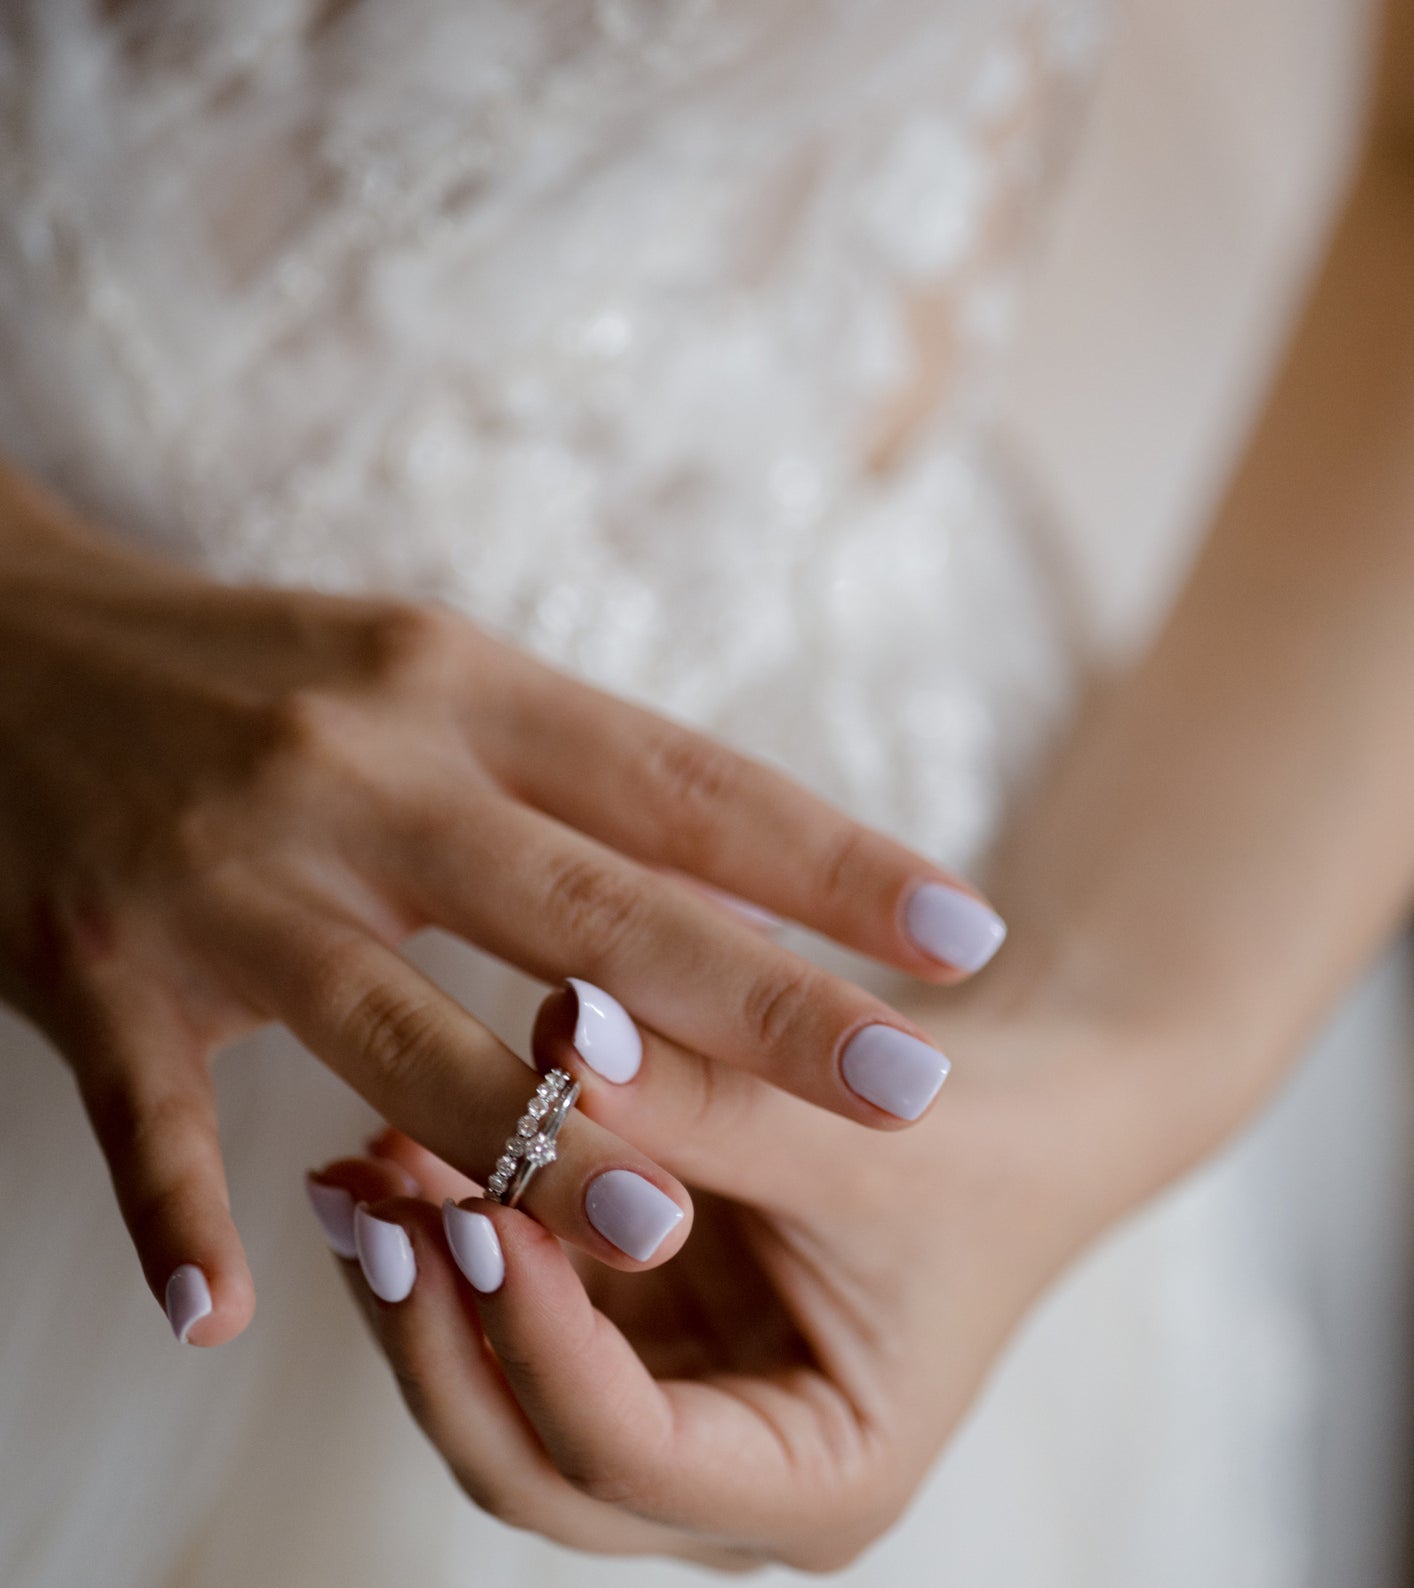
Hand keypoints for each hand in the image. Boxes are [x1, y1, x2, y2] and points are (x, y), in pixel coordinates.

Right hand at [0, 463, 1006, 1344]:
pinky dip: (184, 1219)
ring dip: (532, 1142)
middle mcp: (359, 775)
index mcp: (457, 687)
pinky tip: (237, 1317)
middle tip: (914, 1085)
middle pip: (589, 910)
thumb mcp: (424, 672)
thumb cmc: (259, 669)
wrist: (7, 640)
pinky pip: (147, 1116)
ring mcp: (225, 878)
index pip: (678, 781)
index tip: (964, 931)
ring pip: (398, 1033)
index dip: (830, 860)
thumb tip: (740, 861)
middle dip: (764, 1006)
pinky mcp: (90, 967)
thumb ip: (565, 770)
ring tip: (667, 1229)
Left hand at [310, 962, 1183, 1570]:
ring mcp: (675, 1406)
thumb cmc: (976, 1145)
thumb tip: (552, 1037)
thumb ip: (708, 1100)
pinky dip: (464, 1234)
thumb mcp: (858, 1133)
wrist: (1019, 1115)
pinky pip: (520, 1304)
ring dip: (427, 1283)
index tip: (479, 1213)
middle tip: (376, 1214)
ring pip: (498, 1390)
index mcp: (813, 1483)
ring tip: (364, 1166)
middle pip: (530, 1454)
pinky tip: (413, 1143)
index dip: (538, 1339)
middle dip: (439, 1336)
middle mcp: (727, 1477)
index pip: (630, 1456)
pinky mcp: (641, 1328)